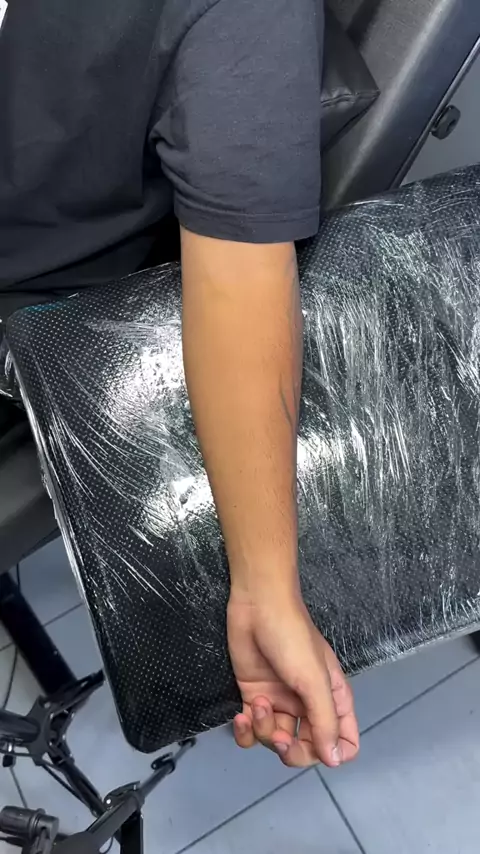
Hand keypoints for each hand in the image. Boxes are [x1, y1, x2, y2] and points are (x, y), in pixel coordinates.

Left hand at [228, 588, 358, 767]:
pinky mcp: (253, 697)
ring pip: (276, 741)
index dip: (332, 753)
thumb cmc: (292, 637)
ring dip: (264, 731)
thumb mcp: (314, 679)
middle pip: (306, 749)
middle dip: (290, 750)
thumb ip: (325, 721)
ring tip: (257, 704)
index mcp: (332, 700)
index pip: (343, 742)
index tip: (314, 746)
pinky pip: (251, 732)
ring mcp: (280, 702)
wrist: (258, 605)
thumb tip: (334, 760)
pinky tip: (240, 715)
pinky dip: (245, 732)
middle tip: (279, 736)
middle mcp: (307, 705)